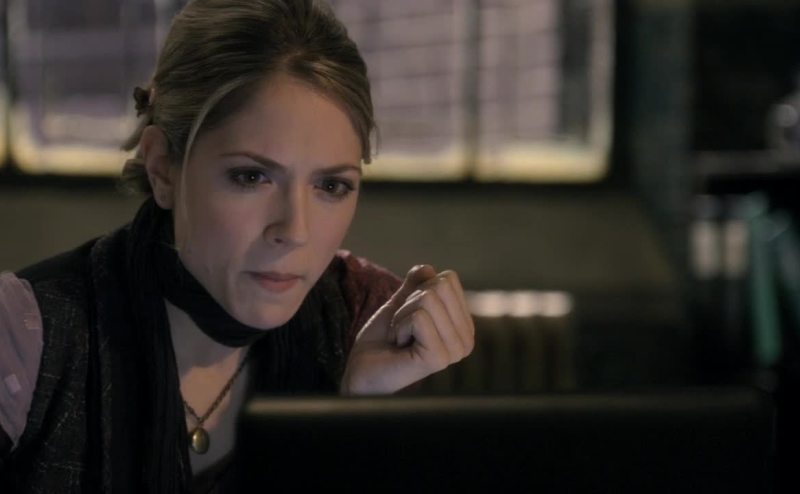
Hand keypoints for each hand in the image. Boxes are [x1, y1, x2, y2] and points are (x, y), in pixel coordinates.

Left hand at [341, 265, 474, 394]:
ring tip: (400, 339)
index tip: (409, 317)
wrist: (362, 370)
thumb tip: (428, 268)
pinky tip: (400, 347)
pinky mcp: (439, 357)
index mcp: (463, 325)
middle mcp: (466, 339)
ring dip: (402, 316)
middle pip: (439, 286)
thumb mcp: (401, 304)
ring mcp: (455, 350)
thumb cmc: (382, 341)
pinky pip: (419, 317)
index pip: (448, 279)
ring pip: (428, 299)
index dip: (418, 292)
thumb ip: (416, 285)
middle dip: (410, 303)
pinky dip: (399, 326)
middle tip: (402, 329)